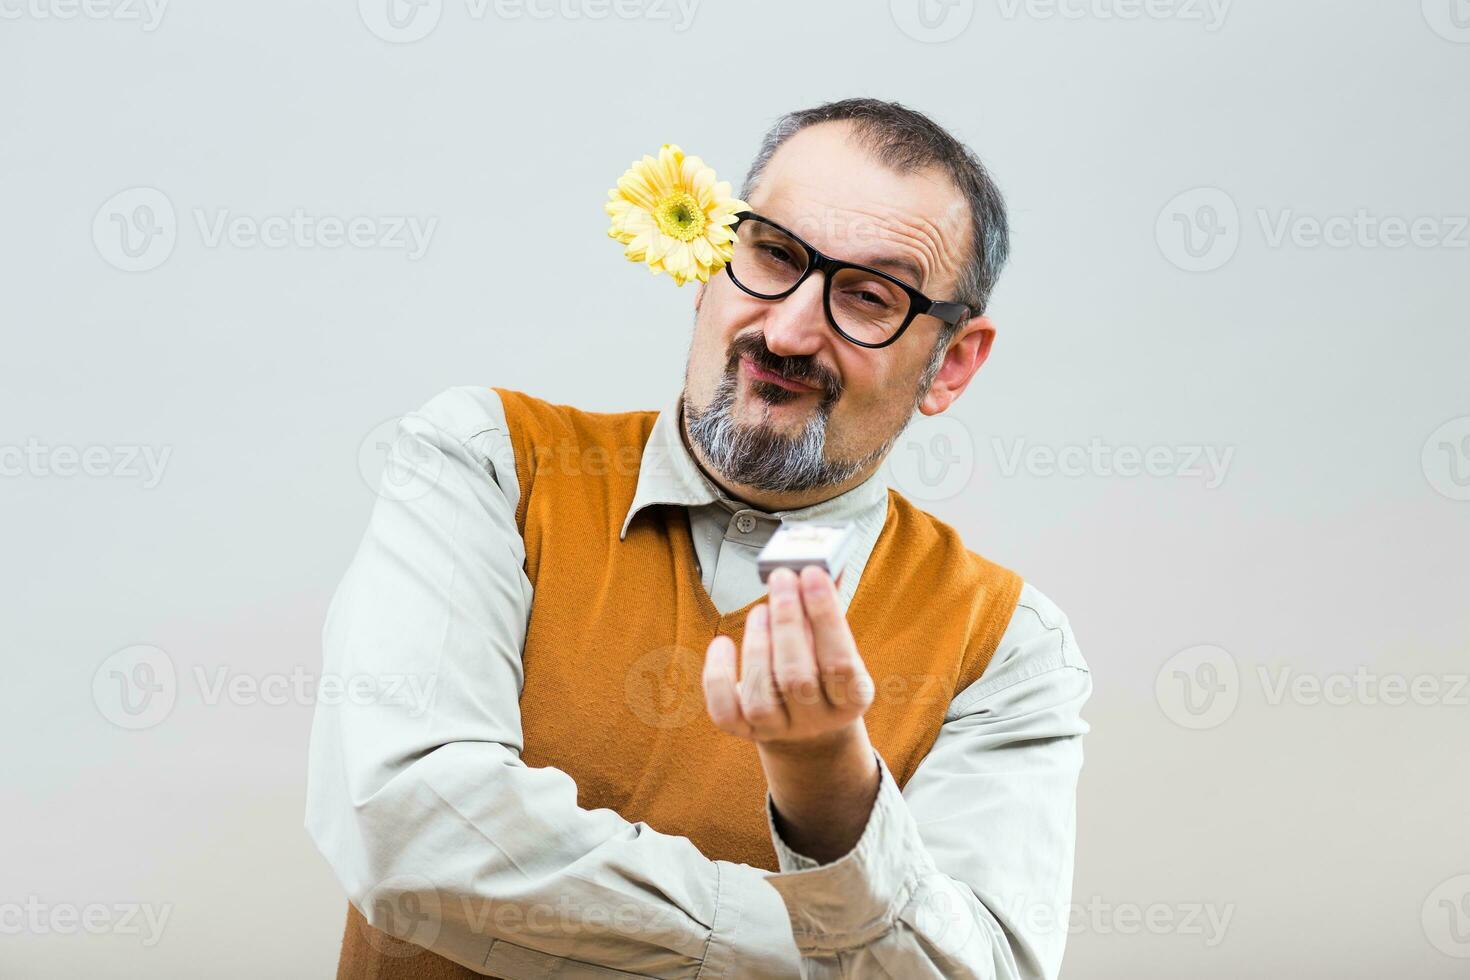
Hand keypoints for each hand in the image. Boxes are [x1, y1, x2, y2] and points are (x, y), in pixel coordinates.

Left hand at [701, 565, 874, 747]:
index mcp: (851, 699)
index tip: (812, 573)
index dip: (825, 617)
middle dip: (787, 621)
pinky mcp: (744, 731)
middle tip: (781, 578)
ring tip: (760, 610)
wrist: (806, 724)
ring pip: (761, 697)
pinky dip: (718, 675)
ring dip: (758, 645)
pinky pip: (725, 711)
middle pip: (798, 679)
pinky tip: (722, 643)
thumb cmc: (821, 668)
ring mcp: (778, 729)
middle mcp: (816, 721)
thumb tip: (824, 559)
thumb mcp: (836, 644)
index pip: (841, 663)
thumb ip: (829, 606)